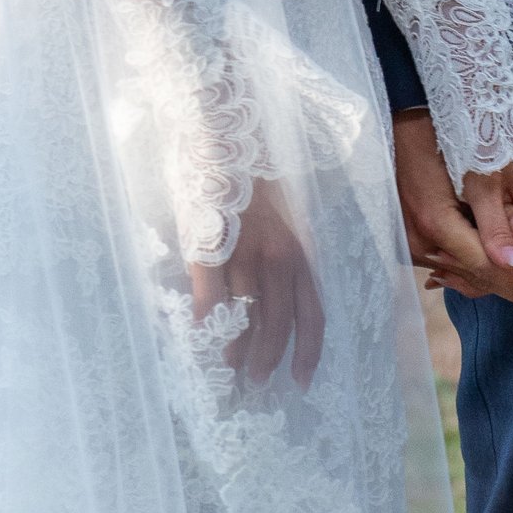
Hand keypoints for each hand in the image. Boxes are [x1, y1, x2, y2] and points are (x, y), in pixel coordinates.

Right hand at [190, 175, 325, 387]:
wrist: (225, 131)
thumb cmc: (253, 176)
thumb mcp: (283, 216)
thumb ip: (283, 254)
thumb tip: (274, 296)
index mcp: (299, 249)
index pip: (312, 311)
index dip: (308, 350)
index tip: (302, 381)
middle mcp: (277, 254)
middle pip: (277, 322)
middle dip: (268, 358)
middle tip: (258, 381)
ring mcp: (243, 251)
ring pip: (244, 315)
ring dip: (237, 349)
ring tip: (229, 369)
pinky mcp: (210, 245)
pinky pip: (209, 294)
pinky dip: (206, 320)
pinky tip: (201, 336)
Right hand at [392, 113, 512, 324]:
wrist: (401, 116)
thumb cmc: (444, 134)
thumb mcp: (478, 173)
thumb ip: (498, 222)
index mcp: (436, 224)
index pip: (487, 268)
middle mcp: (419, 242)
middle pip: (475, 275)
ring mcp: (410, 241)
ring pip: (463, 270)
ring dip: (495, 277)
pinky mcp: (409, 237)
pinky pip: (450, 260)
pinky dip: (476, 265)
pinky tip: (498, 271)